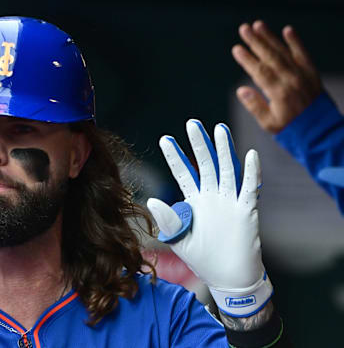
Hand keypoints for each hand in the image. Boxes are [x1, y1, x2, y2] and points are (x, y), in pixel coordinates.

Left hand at [147, 119, 271, 316]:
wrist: (227, 277)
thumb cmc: (202, 258)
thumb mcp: (178, 239)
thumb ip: (167, 220)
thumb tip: (151, 200)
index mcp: (194, 201)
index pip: (183, 173)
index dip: (175, 157)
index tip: (164, 139)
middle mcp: (212, 196)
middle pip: (205, 164)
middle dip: (199, 144)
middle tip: (191, 123)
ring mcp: (229, 202)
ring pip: (226, 170)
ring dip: (223, 150)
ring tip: (218, 129)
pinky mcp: (246, 211)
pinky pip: (249, 188)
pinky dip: (251, 172)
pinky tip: (249, 154)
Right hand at [232, 20, 320, 133]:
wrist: (322, 132)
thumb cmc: (293, 130)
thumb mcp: (270, 124)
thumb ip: (255, 106)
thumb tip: (241, 91)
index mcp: (279, 93)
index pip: (260, 71)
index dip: (247, 59)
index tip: (237, 48)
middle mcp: (292, 80)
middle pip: (271, 56)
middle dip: (256, 41)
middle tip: (244, 28)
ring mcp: (303, 75)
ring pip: (284, 52)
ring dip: (270, 37)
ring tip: (258, 25)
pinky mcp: (312, 74)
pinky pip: (303, 54)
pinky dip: (296, 42)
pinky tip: (288, 30)